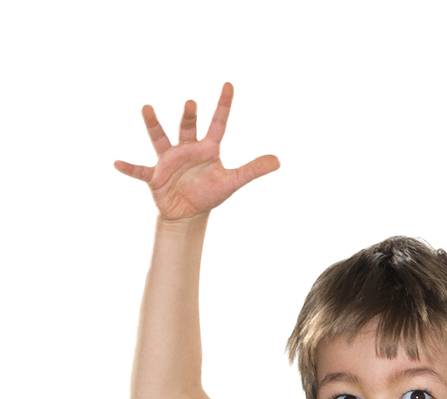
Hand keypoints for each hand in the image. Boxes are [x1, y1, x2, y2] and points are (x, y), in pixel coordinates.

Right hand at [113, 81, 279, 219]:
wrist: (187, 213)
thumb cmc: (209, 194)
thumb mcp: (233, 182)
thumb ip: (253, 169)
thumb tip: (279, 161)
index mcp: (207, 148)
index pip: (219, 123)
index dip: (224, 105)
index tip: (229, 84)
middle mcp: (187, 148)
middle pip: (188, 126)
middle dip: (189, 115)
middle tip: (191, 103)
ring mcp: (169, 160)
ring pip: (160, 138)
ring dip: (154, 124)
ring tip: (147, 108)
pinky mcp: (155, 176)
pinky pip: (140, 170)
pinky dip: (129, 168)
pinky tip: (117, 163)